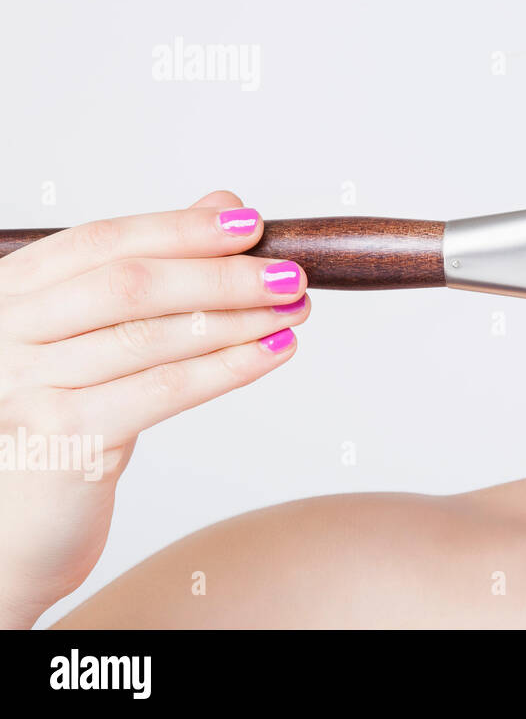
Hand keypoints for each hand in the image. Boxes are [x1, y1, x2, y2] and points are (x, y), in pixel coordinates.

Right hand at [0, 190, 308, 627]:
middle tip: (291, 274)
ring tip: (295, 310)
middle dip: (222, 275)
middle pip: (129, 284)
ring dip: (238, 320)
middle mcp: (5, 331)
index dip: (180, 229)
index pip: (101, 241)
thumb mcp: (99, 333)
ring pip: (153, 337)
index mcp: (9, 290)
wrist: (18, 522)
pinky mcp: (62, 437)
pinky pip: (163, 390)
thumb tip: (221, 205)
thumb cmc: (65, 414)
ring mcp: (26, 385)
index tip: (251, 224)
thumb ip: (150, 267)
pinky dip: (229, 367)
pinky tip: (274, 352)